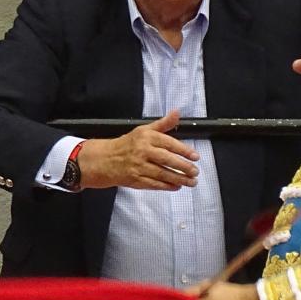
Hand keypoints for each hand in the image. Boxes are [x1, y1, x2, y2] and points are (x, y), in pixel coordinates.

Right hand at [79, 110, 199, 190]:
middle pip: (166, 159)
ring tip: (191, 181)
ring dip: (178, 179)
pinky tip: (177, 186)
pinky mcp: (135, 179)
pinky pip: (154, 184)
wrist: (105, 160)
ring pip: (162, 173)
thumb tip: (177, 113)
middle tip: (195, 171)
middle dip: (183, 166)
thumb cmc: (127, 144)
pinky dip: (167, 186)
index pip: (169, 143)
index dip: (184, 150)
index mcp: (146, 137)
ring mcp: (138, 166)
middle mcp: (142, 151)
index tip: (195, 156)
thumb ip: (163, 124)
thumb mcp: (144, 130)